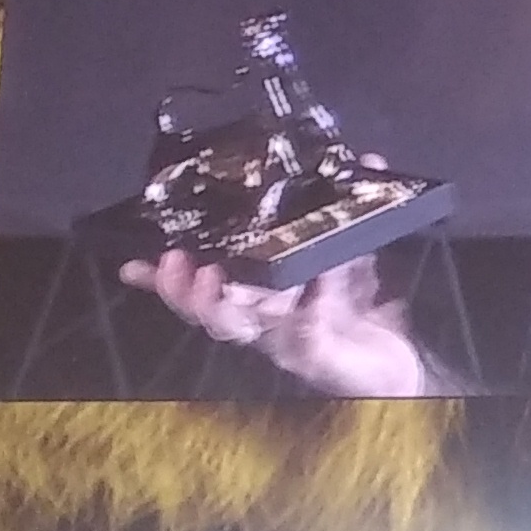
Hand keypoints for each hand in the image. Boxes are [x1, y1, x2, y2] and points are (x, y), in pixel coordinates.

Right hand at [121, 244, 426, 396]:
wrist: (395, 368)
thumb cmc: (363, 315)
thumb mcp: (352, 257)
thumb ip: (350, 215)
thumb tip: (367, 161)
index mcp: (259, 301)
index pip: (202, 289)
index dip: (166, 280)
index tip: (134, 264)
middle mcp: (263, 325)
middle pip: (209, 312)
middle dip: (185, 289)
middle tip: (177, 263)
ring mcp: (285, 342)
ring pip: (239, 329)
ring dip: (220, 305)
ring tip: (212, 280)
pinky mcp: (316, 355)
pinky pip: (302, 337)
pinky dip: (301, 319)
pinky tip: (302, 303)